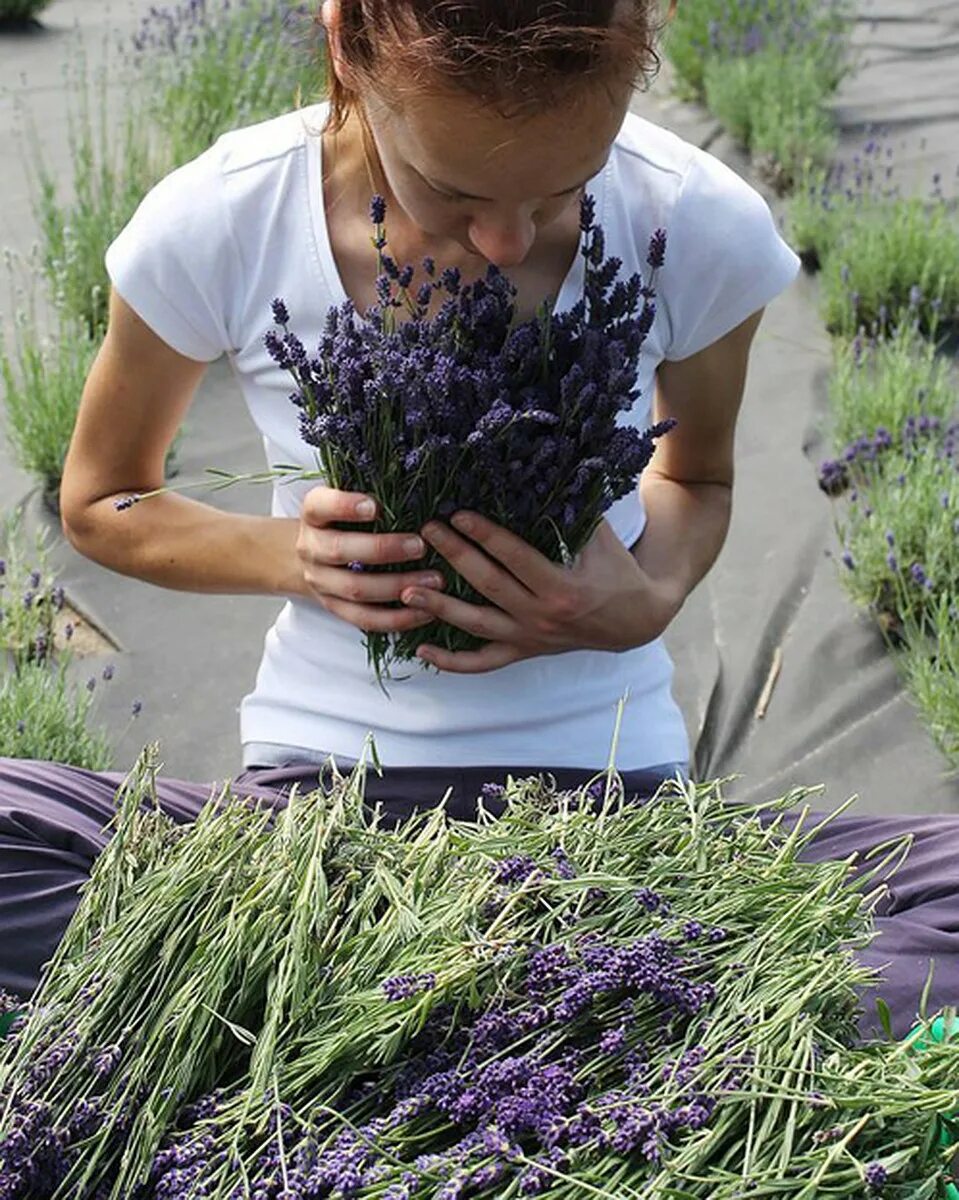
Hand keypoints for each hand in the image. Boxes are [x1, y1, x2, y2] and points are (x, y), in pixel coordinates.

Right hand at [297, 486, 444, 632]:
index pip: (320, 506)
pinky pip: (365, 619)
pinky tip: (426, 611)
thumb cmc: (342, 521)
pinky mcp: (335, 608)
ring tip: (435, 580)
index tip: (375, 506)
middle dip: (382, 549)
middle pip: (339, 550)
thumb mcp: (345, 500)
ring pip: (356, 589)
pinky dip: (397, 618)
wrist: (309, 558)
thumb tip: (415, 487)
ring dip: (398, 586)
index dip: (345, 506)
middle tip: (420, 546)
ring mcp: (321, 582)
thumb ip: (370, 492)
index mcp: (313, 514)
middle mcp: (311, 547)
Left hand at [400, 512, 680, 673]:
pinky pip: (483, 664)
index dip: (485, 535)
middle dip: (455, 556)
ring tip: (407, 590)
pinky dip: (452, 662)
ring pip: (477, 627)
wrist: (636, 621)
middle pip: (489, 585)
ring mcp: (529, 638)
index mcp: (562, 587)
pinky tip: (421, 649)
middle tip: (426, 532)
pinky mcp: (523, 652)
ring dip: (441, 609)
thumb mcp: (601, 537)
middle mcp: (541, 616)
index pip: (514, 557)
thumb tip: (540, 472)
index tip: (457, 514)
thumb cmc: (616, 569)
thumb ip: (571, 511)